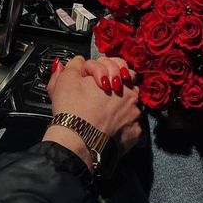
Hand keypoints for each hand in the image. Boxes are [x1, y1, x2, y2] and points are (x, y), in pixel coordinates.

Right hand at [43, 56, 140, 171]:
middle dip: (118, 87)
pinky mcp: (135, 135)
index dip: (106, 70)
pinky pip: (132, 127)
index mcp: (119, 78)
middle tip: (102, 95)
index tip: (96, 80)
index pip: (120, 65)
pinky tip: (109, 129)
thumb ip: (75, 65)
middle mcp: (132, 95)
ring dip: (122, 107)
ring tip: (104, 114)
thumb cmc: (73, 108)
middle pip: (129, 85)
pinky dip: (123, 127)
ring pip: (132, 106)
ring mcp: (136, 116)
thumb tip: (78, 61)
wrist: (79, 141)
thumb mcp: (66, 79)